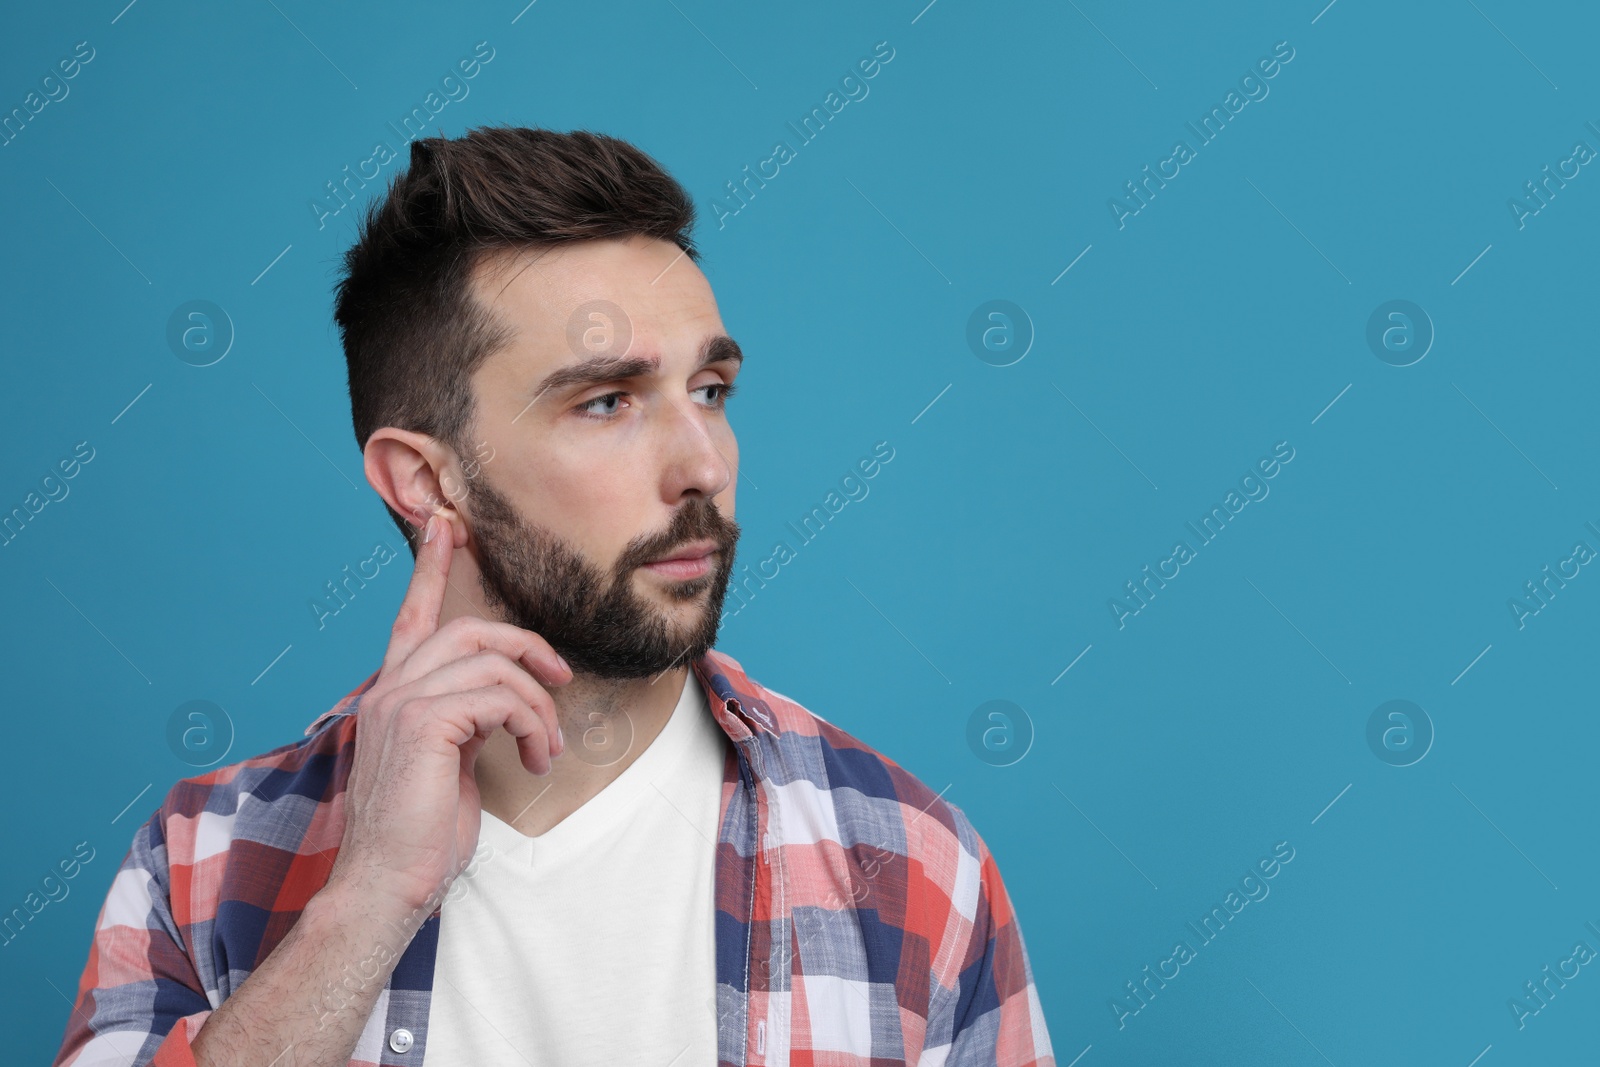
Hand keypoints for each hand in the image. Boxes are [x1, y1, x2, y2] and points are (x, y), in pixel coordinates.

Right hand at [324, 510, 570, 916]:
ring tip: (545, 748)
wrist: (387, 883)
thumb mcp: (446, 763)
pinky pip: (498, 696)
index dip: (429, 569)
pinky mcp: (422, 722)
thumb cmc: (420, 834)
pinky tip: (533, 758)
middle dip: (526, 645)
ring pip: (492, 663)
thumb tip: (501, 706)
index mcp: (392, 694)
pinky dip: (530, 724)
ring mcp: (401, 702)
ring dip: (536, 706)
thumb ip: (463, 720)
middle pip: (467, 628)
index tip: (447, 527)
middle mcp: (389, 689)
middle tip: (559, 679)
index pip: (411, 617)